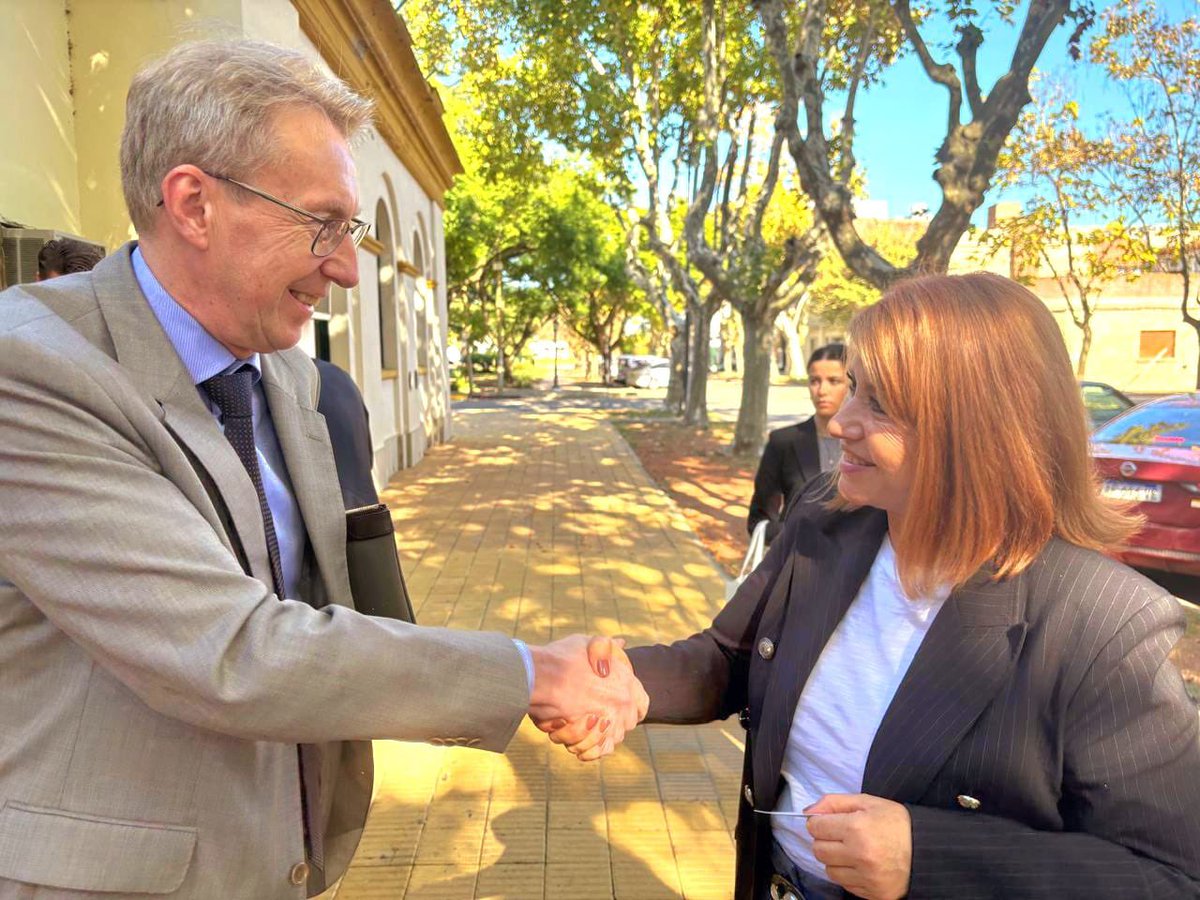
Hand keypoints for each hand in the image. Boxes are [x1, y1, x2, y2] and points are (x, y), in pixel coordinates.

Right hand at [527, 634, 647, 759]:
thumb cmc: (564, 658)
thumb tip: (622, 643)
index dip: (633, 704)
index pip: (642, 704)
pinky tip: (576, 739)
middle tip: (596, 713)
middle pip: (626, 724)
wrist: (539, 677)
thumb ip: (609, 647)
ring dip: (596, 734)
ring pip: (608, 740)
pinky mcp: (587, 742)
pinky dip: (586, 749)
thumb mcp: (590, 643)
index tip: (622, 704)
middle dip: (615, 720)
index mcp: (627, 686)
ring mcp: (605, 728)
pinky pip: (592, 752)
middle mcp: (621, 709)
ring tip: (580, 723)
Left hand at [805, 793, 911, 899]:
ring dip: (835, 859)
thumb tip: (808, 811)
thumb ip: (835, 803)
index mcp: (857, 828)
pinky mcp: (872, 894)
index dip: (819, 822)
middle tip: (840, 837)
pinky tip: (861, 865)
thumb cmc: (897, 824)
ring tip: (852, 851)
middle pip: (818, 850)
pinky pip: (845, 884)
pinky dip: (848, 874)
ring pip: (829, 869)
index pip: (815, 827)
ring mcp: (866, 877)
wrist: (927, 850)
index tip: (829, 822)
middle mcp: (859, 855)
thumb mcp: (868, 802)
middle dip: (824, 841)